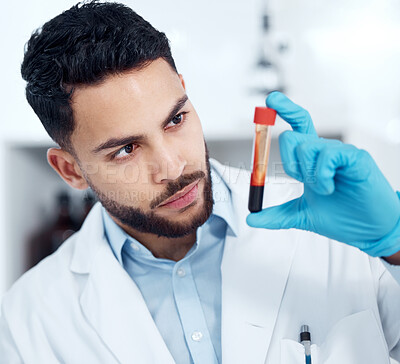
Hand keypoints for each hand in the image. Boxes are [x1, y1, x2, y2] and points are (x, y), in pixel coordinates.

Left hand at [246, 92, 399, 256]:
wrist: (369, 230)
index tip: (270, 100)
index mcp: (312, 160)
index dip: (285, 110)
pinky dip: (321, 176)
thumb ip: (277, 215)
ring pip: (307, 147)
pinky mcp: (356, 158)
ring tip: (325, 190)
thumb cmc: (341, 218)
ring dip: (308, 174)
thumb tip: (252, 219)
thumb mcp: (302, 216)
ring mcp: (341, 153)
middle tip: (303, 181)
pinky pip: (327, 155)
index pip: (297, 127)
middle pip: (292, 137)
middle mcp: (324, 151)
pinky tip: (331, 188)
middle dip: (288, 162)